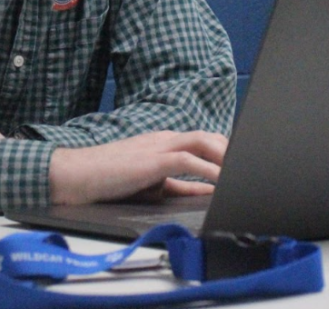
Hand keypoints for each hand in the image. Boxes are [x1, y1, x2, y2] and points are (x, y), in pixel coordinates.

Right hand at [48, 130, 227, 205]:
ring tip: (243, 172)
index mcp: (166, 142)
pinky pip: (189, 160)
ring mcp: (159, 145)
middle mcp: (166, 138)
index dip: (228, 152)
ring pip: (204, 142)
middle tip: (252, 168)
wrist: (76, 175)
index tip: (245, 164)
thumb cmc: (111, 180)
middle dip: (234, 151)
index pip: (206, 142)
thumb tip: (210, 192)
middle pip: (211, 137)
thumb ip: (183, 187)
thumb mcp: (154, 186)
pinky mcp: (153, 159)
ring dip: (226, 157)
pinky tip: (222, 181)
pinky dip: (209, 170)